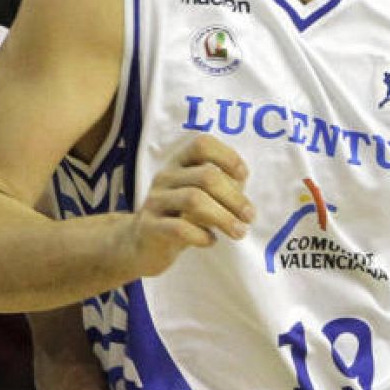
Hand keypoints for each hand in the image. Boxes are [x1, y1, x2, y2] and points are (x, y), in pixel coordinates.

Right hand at [121, 134, 253, 277]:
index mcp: (179, 164)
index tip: (244, 177)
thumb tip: (242, 188)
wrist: (140, 245)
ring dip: (224, 218)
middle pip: (206, 176)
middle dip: (234, 198)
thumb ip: (220, 188)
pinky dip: (201, 236)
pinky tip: (211, 241)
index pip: (202, 144)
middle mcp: (165, 177)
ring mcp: (155, 201)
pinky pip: (179, 228)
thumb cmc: (179, 217)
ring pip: (194, 200)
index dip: (228, 156)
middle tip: (249, 217)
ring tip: (239, 232)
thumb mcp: (198, 196)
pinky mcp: (149, 227)